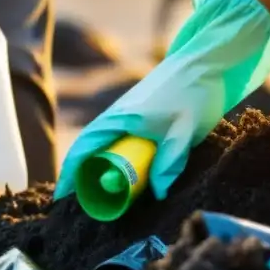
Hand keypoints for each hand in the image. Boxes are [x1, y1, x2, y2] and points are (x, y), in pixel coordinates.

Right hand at [54, 0, 269, 201]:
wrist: (207, 62)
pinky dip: (115, 160)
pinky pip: (118, 142)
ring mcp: (128, 116)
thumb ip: (169, 161)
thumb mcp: (185, 130)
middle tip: (84, 207)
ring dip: (99, 170)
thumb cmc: (195, 92)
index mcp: (121, 118)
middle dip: (82, 178)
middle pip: (89, 151)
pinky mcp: (140, 117)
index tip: (63, 199)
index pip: (84, 149)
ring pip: (103, 147)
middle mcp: (118, 117)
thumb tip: (157, 193)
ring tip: (103, 198)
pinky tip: (126, 177)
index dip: (70, 175)